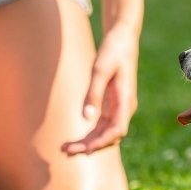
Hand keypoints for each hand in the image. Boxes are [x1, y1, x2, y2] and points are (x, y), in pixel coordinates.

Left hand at [63, 22, 139, 155]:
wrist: (123, 38)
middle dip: (89, 146)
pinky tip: (75, 139)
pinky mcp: (112, 105)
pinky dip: (89, 134)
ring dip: (87, 142)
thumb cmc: (113, 51)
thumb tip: (86, 117)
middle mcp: (124, 108)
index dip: (101, 142)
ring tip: (65, 149)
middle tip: (65, 151)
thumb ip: (93, 94)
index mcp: (125, 101)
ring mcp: (119, 108)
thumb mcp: (100, 70)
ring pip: (105, 133)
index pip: (117, 130)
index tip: (85, 150)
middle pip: (109, 136)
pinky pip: (101, 126)